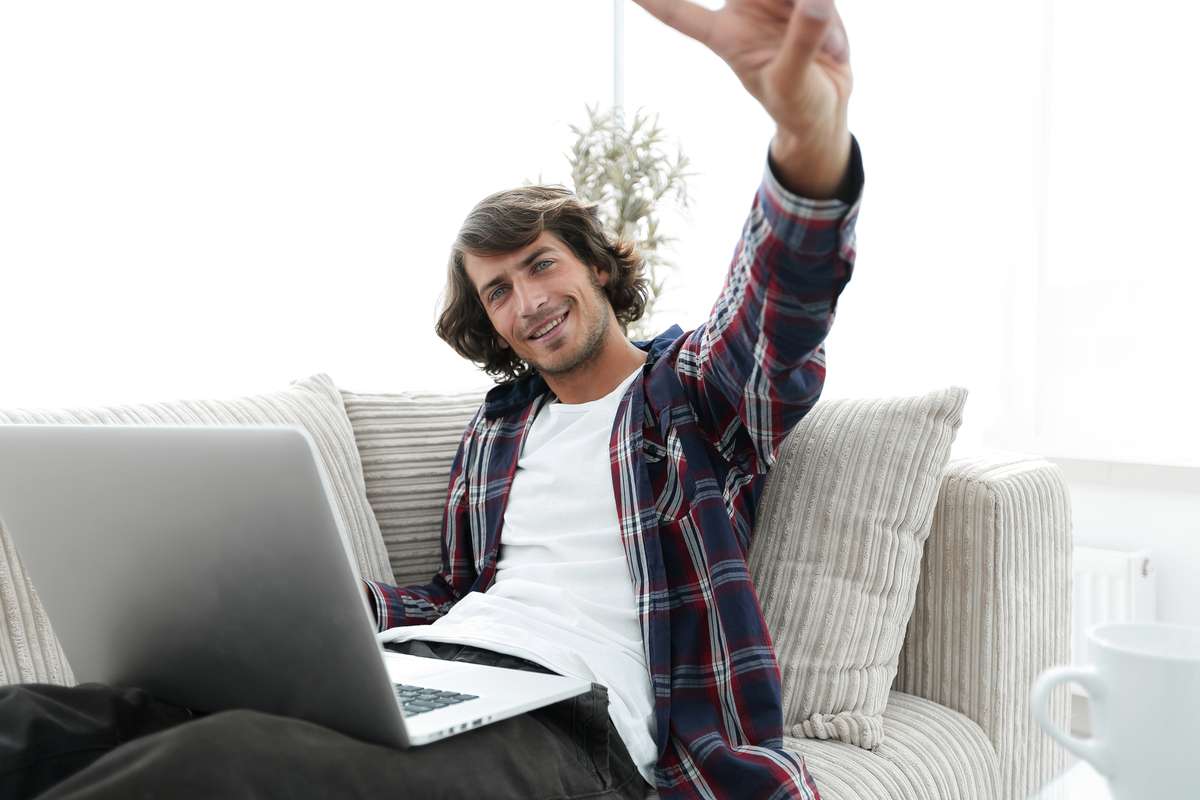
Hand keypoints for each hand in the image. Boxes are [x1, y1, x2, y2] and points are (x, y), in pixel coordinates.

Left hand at [633, 0, 852, 196]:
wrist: (826, 109)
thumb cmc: (795, 104)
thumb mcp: (792, 82)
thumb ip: (800, 42)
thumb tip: (814, 1)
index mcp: (725, 34)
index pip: (679, 11)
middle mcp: (744, 10)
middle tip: (805, 7)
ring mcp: (775, 1)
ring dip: (819, 16)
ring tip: (827, 54)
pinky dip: (834, 24)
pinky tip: (834, 52)